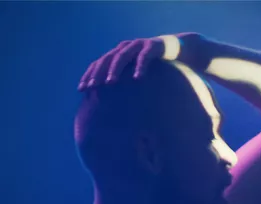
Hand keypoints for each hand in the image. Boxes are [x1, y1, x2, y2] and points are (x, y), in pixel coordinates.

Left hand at [77, 33, 203, 90]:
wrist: (177, 49)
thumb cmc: (156, 65)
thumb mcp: (137, 71)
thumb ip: (126, 80)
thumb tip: (114, 101)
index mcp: (118, 53)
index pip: (98, 63)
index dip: (89, 75)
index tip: (82, 90)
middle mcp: (124, 47)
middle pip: (106, 59)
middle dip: (97, 74)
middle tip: (92, 87)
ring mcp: (138, 45)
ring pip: (121, 56)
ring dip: (114, 70)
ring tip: (110, 83)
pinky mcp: (152, 46)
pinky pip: (144, 57)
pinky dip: (139, 67)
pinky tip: (137, 78)